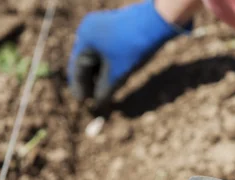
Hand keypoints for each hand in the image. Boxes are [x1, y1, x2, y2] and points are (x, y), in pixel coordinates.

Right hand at [68, 0, 187, 106]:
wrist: (158, 21)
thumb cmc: (135, 46)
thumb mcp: (119, 73)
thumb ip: (105, 90)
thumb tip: (98, 102)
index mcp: (85, 39)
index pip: (77, 68)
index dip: (80, 87)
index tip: (83, 102)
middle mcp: (88, 30)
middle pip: (84, 62)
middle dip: (89, 81)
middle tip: (93, 99)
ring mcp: (100, 26)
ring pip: (95, 56)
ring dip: (99, 74)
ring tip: (103, 90)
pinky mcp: (113, 27)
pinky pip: (105, 49)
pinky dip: (107, 64)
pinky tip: (113, 77)